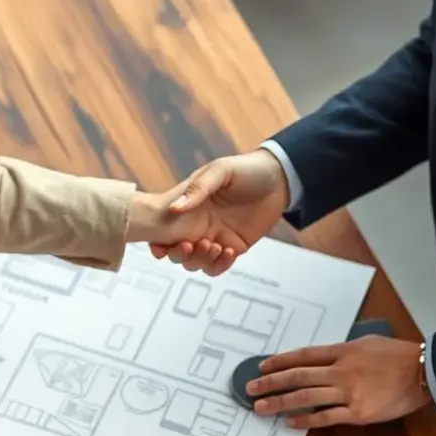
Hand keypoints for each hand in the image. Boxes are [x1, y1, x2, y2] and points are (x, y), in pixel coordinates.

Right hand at [148, 150, 289, 273]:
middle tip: (190, 244)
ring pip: (196, 263)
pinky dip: (219, 265)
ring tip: (214, 245)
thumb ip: (198, 190)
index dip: (156, 243)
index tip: (159, 249)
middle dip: (179, 255)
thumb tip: (174, 209)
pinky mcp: (234, 246)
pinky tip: (230, 251)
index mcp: (187, 206)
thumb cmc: (246, 169)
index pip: (163, 229)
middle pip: (176, 252)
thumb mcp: (220, 172)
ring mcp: (215, 237)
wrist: (279, 178)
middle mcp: (197, 225)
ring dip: (200, 260)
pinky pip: (218, 265)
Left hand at [247, 336, 429, 429]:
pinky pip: (325, 417)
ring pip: (305, 397)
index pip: (303, 356)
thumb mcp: (366, 343)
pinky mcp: (358, 413)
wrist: (422, 371)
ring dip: (280, 402)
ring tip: (261, 408)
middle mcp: (340, 371)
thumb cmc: (398, 355)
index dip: (280, 361)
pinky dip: (305, 421)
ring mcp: (348, 393)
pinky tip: (290, 423)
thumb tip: (324, 359)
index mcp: (342, 351)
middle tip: (250, 389)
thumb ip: (343, 351)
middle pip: (297, 376)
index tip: (262, 366)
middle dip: (270, 383)